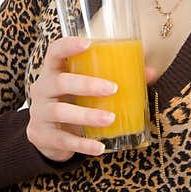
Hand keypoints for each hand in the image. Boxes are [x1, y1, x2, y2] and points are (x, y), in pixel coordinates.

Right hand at [26, 36, 158, 161]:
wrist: (45, 135)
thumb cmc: (70, 103)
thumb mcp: (82, 90)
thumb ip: (111, 78)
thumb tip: (150, 72)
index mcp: (52, 72)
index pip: (54, 52)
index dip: (68, 46)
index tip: (88, 44)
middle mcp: (42, 90)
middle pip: (59, 82)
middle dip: (86, 84)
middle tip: (112, 88)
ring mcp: (40, 114)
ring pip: (60, 111)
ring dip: (87, 115)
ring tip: (110, 118)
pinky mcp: (43, 136)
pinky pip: (64, 140)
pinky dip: (83, 144)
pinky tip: (100, 147)